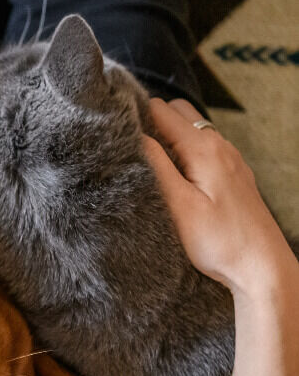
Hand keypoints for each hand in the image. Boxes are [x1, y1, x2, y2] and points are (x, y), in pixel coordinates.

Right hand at [143, 98, 295, 298]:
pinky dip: (184, 153)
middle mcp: (219, 145)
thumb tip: (134, 137)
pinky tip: (176, 179)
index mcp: (203, 148)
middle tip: (130, 149)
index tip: (115, 134)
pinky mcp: (232, 174)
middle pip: (177, 112)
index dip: (134, 116)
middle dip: (151, 122)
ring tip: (148, 165)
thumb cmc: (220, 241)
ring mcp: (229, 158)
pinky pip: (204, 149)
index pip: (160, 109)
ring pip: (191, 130)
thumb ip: (156, 166)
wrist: (261, 266)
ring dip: (168, 138)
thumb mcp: (179, 206)